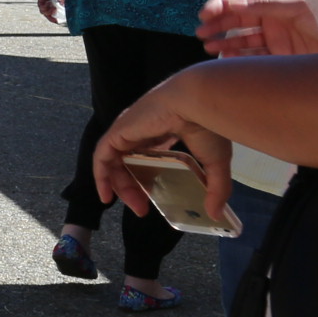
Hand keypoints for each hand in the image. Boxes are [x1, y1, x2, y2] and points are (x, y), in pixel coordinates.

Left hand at [37, 0, 64, 26]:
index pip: (54, 15)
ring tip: (54, 8)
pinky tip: (49, 5)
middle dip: (51, 18)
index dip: (55, 19)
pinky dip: (45, 8)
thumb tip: (69, 15)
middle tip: (55, 18)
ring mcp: (45, 2)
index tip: (58, 21)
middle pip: (48, 15)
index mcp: (56, 5)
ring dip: (49, 12)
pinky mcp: (40, 0)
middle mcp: (50, 4)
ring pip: (44, 12)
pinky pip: (41, 8)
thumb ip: (66, 6)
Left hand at [92, 78, 234, 225]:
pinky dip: (100, 175)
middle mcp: (143, 129)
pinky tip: (105, 196)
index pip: (149, 155)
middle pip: (129, 162)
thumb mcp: (215, 161)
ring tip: (134, 207)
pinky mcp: (118, 132)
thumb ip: (216, 188)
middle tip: (143, 210)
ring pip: (115, 162)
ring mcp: (128, 130)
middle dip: (134, 187)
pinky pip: (102, 157)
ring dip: (120, 186)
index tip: (154, 199)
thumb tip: (216, 213)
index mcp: (164, 130)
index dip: (148, 177)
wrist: (198, 103)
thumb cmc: (207, 126)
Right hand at [197, 0, 317, 59]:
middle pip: (238, 17)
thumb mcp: (299, 5)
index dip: (223, 2)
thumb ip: (265, 4)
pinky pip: (253, 56)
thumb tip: (232, 4)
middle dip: (218, 23)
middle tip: (201, 32)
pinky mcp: (280, 55)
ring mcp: (276, 36)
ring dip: (224, 40)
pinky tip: (225, 58)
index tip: (207, 13)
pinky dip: (237, 57)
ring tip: (208, 46)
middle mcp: (273, 15)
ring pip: (242, 37)